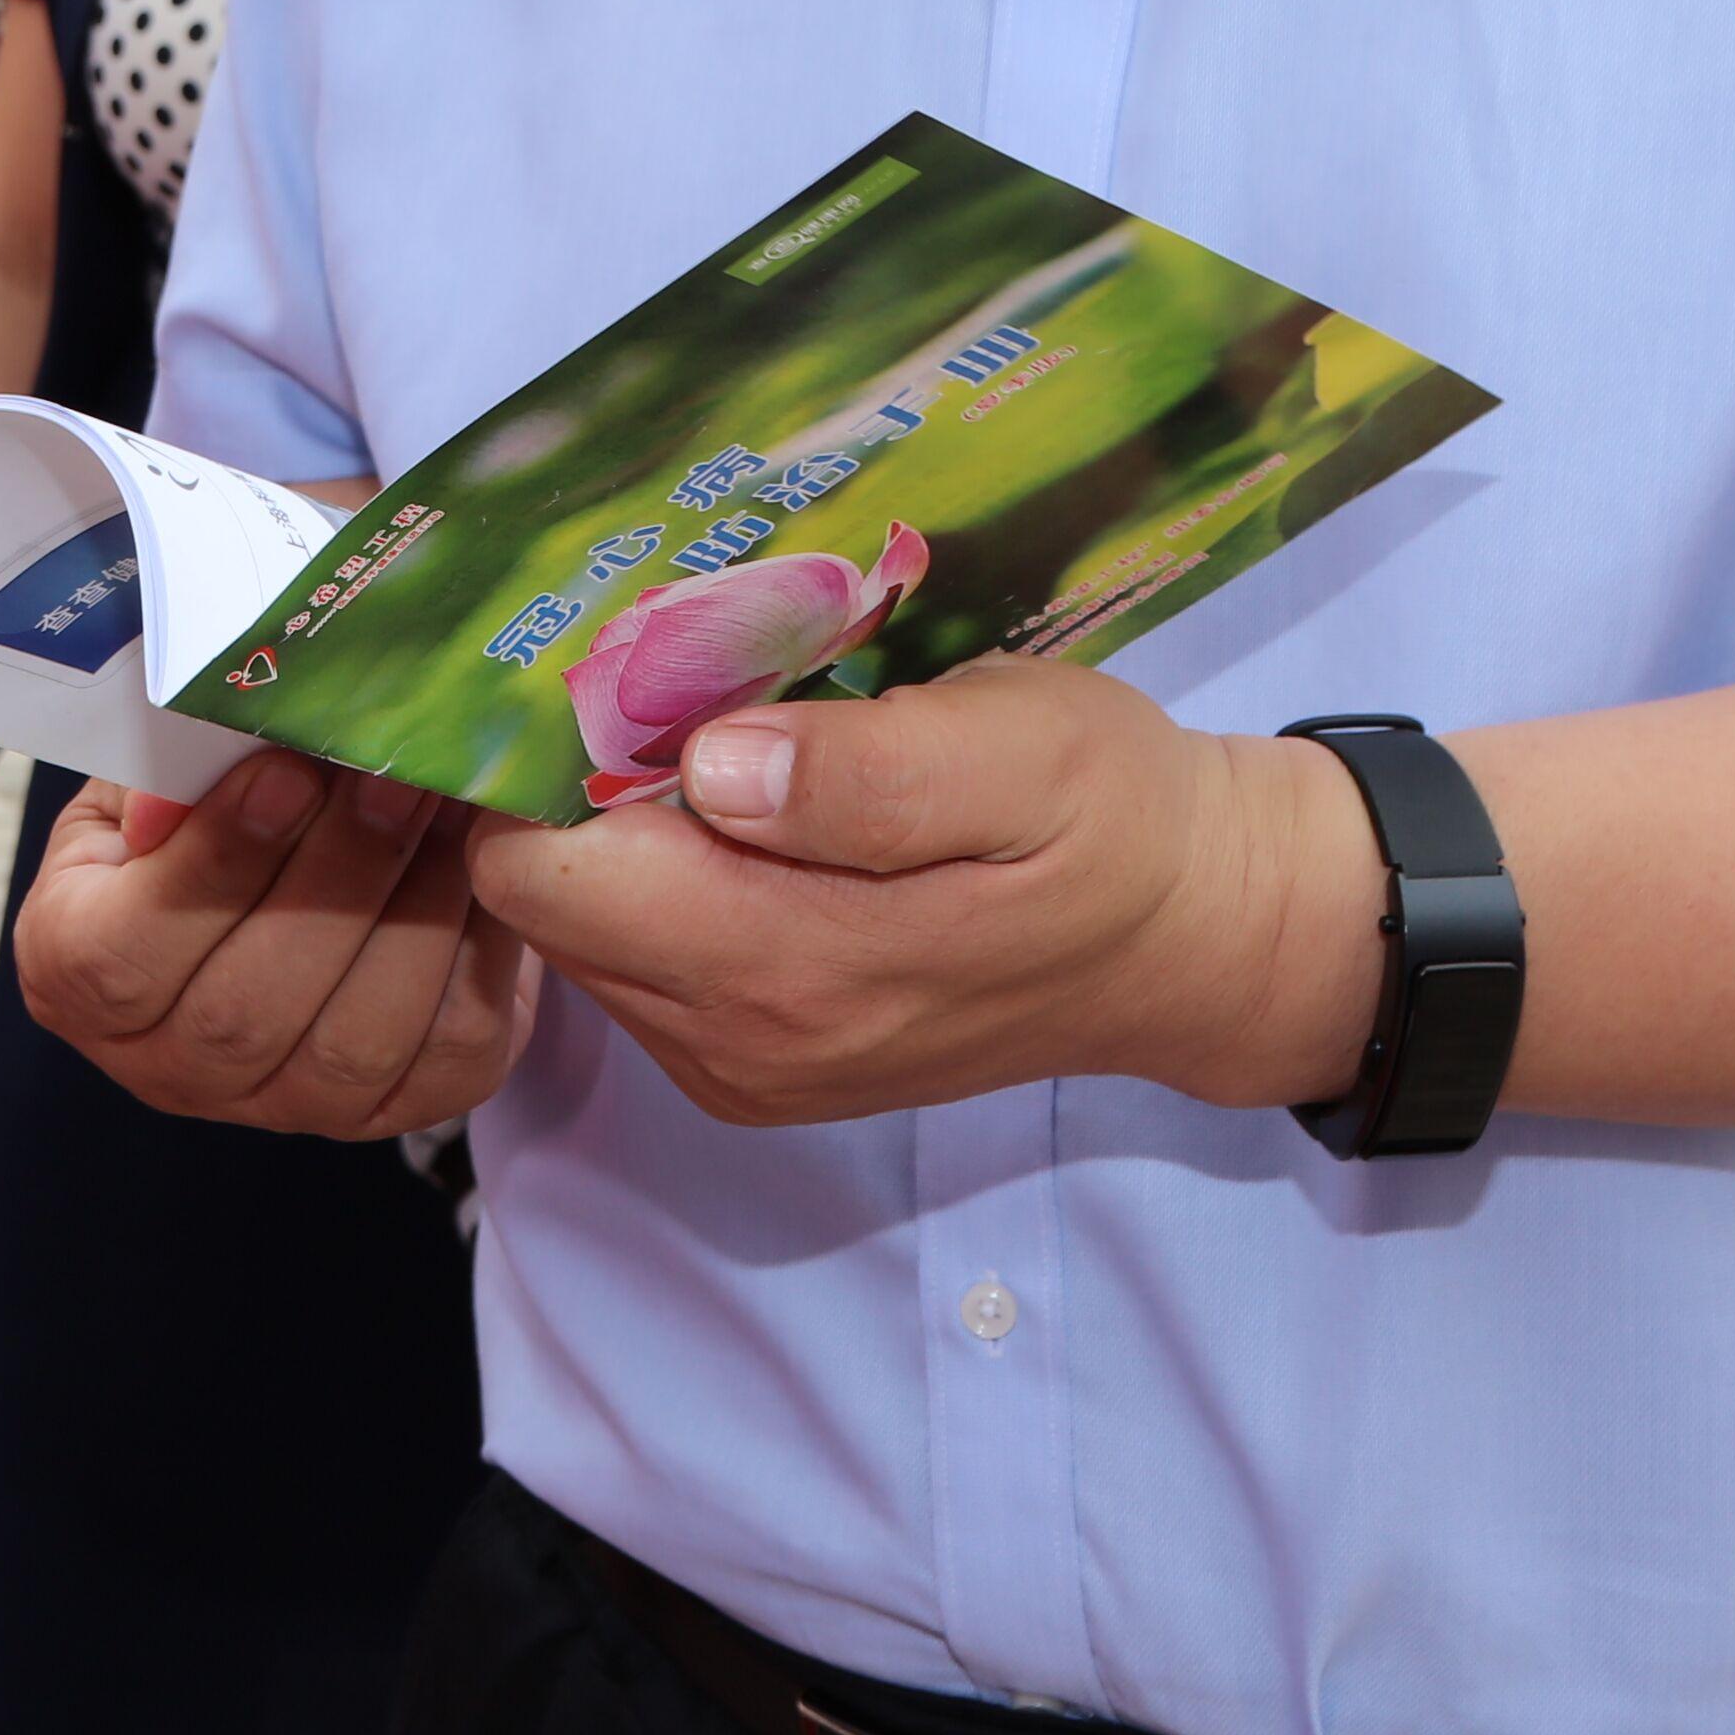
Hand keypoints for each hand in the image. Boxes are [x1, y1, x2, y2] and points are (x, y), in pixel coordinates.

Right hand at [14, 757, 533, 1136]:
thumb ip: (163, 772)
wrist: (290, 856)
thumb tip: (171, 802)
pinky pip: (446, 1058)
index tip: (284, 771)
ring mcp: (279, 1104)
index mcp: (75, 976)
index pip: (122, 956)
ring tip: (447, 812)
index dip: (211, 864)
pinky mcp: (389, 1111)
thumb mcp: (157, 764)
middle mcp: (166, 1065)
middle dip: (335, 878)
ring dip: (414, 915)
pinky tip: (482, 872)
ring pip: (352, 1044)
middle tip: (394, 776)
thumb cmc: (205, 797)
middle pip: (245, 1011)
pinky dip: (475, 960)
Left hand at [454, 660, 1370, 1131]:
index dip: (546, 759)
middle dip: (572, 787)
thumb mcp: (1022, 757)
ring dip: (618, 834)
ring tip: (720, 739)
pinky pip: (636, 962)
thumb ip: (864, 776)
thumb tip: (709, 767)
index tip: (604, 669)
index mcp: (789, 963)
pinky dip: (660, 882)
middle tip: (668, 684)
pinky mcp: (752, 1063)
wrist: (1188, 937)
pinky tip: (744, 815)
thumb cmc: (1111, 818)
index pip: (545, 868)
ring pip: (581, 932)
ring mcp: (740, 1065)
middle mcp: (738, 1039)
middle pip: (546, 901)